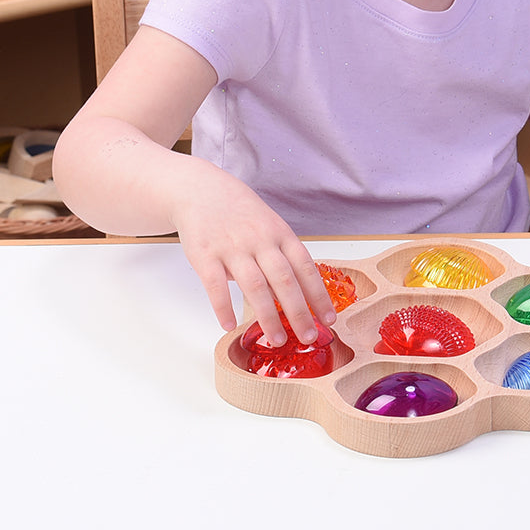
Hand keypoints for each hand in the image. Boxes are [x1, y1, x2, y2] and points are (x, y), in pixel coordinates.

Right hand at [169, 177, 336, 344]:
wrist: (200, 189)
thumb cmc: (240, 212)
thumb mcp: (269, 225)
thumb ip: (280, 256)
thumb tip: (292, 293)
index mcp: (279, 233)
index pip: (305, 267)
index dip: (318, 294)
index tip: (328, 319)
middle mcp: (260, 240)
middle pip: (284, 280)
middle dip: (299, 311)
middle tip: (308, 338)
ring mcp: (232, 247)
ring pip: (255, 286)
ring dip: (268, 316)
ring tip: (277, 339)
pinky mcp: (205, 255)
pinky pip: (215, 285)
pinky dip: (223, 307)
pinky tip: (229, 325)